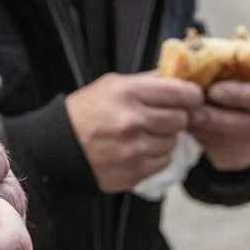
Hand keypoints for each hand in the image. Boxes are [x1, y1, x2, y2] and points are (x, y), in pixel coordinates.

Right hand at [66, 72, 203, 192]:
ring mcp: (136, 149)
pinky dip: (157, 156)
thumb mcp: (112, 85)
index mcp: (129, 93)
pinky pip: (163, 161)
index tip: (190, 97)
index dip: (191, 95)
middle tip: (162, 116)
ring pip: (174, 142)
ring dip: (165, 137)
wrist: (58, 147)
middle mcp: (134, 121)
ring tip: (146, 133)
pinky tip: (140, 149)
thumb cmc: (85, 112)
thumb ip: (148, 81)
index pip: (181, 92)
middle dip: (176, 116)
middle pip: (181, 118)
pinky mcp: (135, 172)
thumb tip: (180, 77)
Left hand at [189, 80, 249, 171]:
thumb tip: (196, 72)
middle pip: (243, 124)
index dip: (237, 94)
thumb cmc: (237, 93)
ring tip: (184, 118)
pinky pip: (217, 153)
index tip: (213, 90)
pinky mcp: (240, 163)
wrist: (248, 124)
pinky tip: (191, 129)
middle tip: (190, 110)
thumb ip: (224, 77)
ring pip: (227, 141)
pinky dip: (202, 141)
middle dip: (214, 117)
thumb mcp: (240, 81)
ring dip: (203, 130)